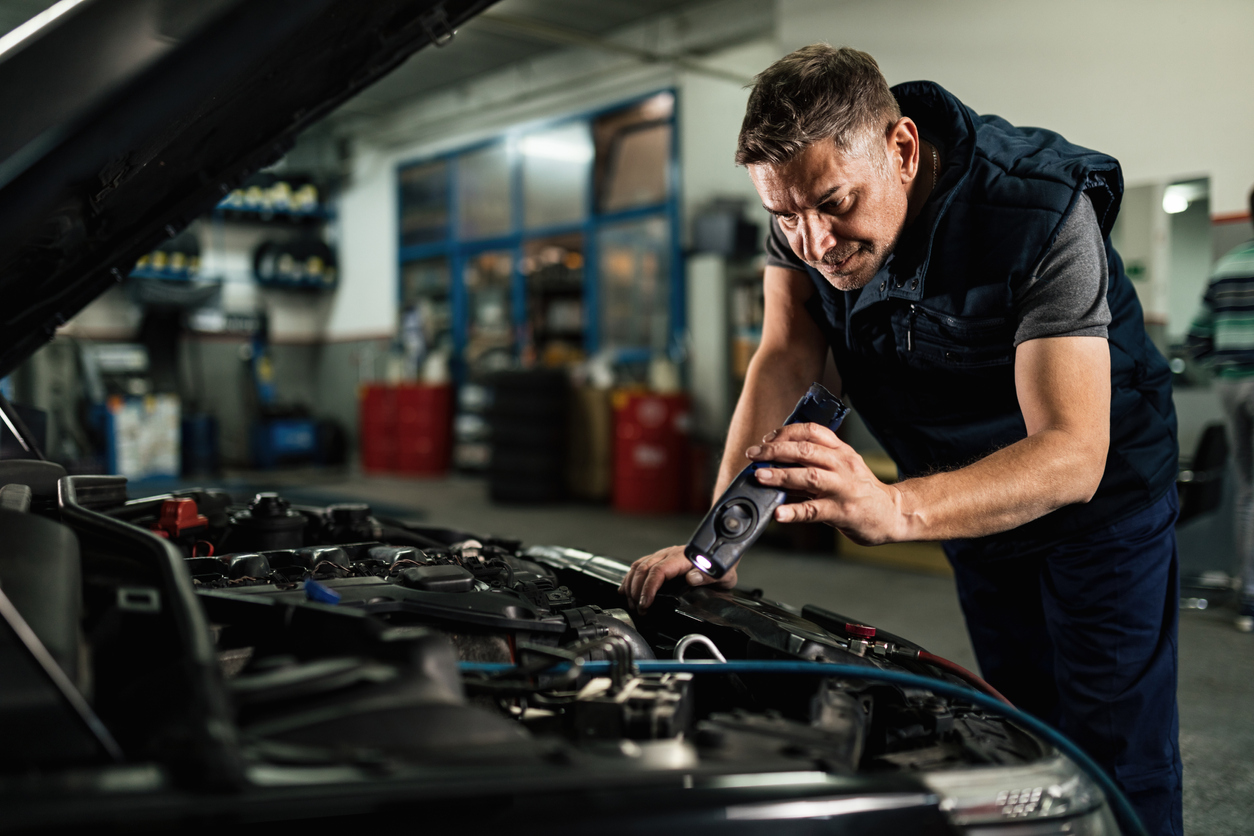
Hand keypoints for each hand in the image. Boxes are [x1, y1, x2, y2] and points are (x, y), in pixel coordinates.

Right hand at [618, 544, 736, 612]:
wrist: (721, 550)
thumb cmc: (721, 564)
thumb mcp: (722, 573)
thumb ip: (709, 575)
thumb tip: (692, 578)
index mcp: (683, 558)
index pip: (659, 570)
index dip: (649, 587)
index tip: (645, 603)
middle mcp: (670, 554)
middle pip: (644, 568)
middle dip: (636, 590)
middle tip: (639, 609)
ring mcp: (663, 555)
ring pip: (638, 566)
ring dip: (631, 585)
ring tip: (632, 603)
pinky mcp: (659, 558)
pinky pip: (639, 565)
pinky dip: (630, 578)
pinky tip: (626, 590)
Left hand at [747, 422, 905, 544]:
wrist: (893, 514)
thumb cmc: (861, 491)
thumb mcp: (842, 468)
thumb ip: (814, 464)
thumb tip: (776, 463)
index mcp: (841, 451)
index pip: (812, 431)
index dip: (786, 433)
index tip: (766, 440)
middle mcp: (842, 465)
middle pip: (805, 450)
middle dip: (775, 451)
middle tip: (753, 456)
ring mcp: (843, 488)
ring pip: (809, 476)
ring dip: (780, 475)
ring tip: (760, 476)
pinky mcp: (843, 511)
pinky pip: (815, 510)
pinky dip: (795, 511)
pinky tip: (780, 513)